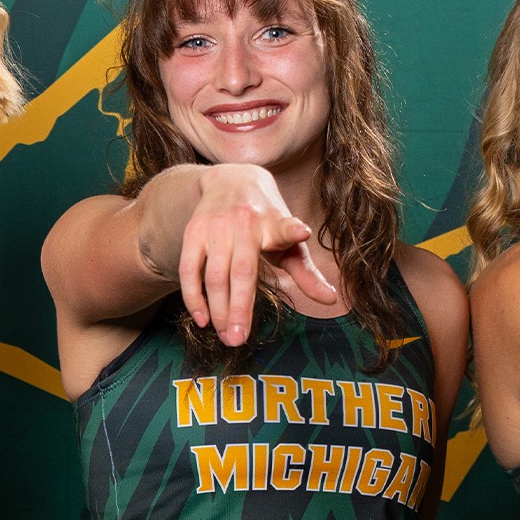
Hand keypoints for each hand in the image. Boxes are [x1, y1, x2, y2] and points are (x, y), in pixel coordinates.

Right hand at [178, 168, 335, 345]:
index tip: (301, 231)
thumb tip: (332, 300)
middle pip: (241, 271)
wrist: (233, 179)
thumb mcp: (290, 242)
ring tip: (226, 336)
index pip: (285, 228)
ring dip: (217, 310)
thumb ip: (307, 273)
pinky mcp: (194, 232)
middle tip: (238, 340)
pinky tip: (202, 319)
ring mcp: (216, 227)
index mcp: (274, 223)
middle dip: (239, 309)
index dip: (292, 231)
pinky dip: (193, 297)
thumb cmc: (267, 220)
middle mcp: (244, 222)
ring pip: (213, 275)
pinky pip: (188, 270)